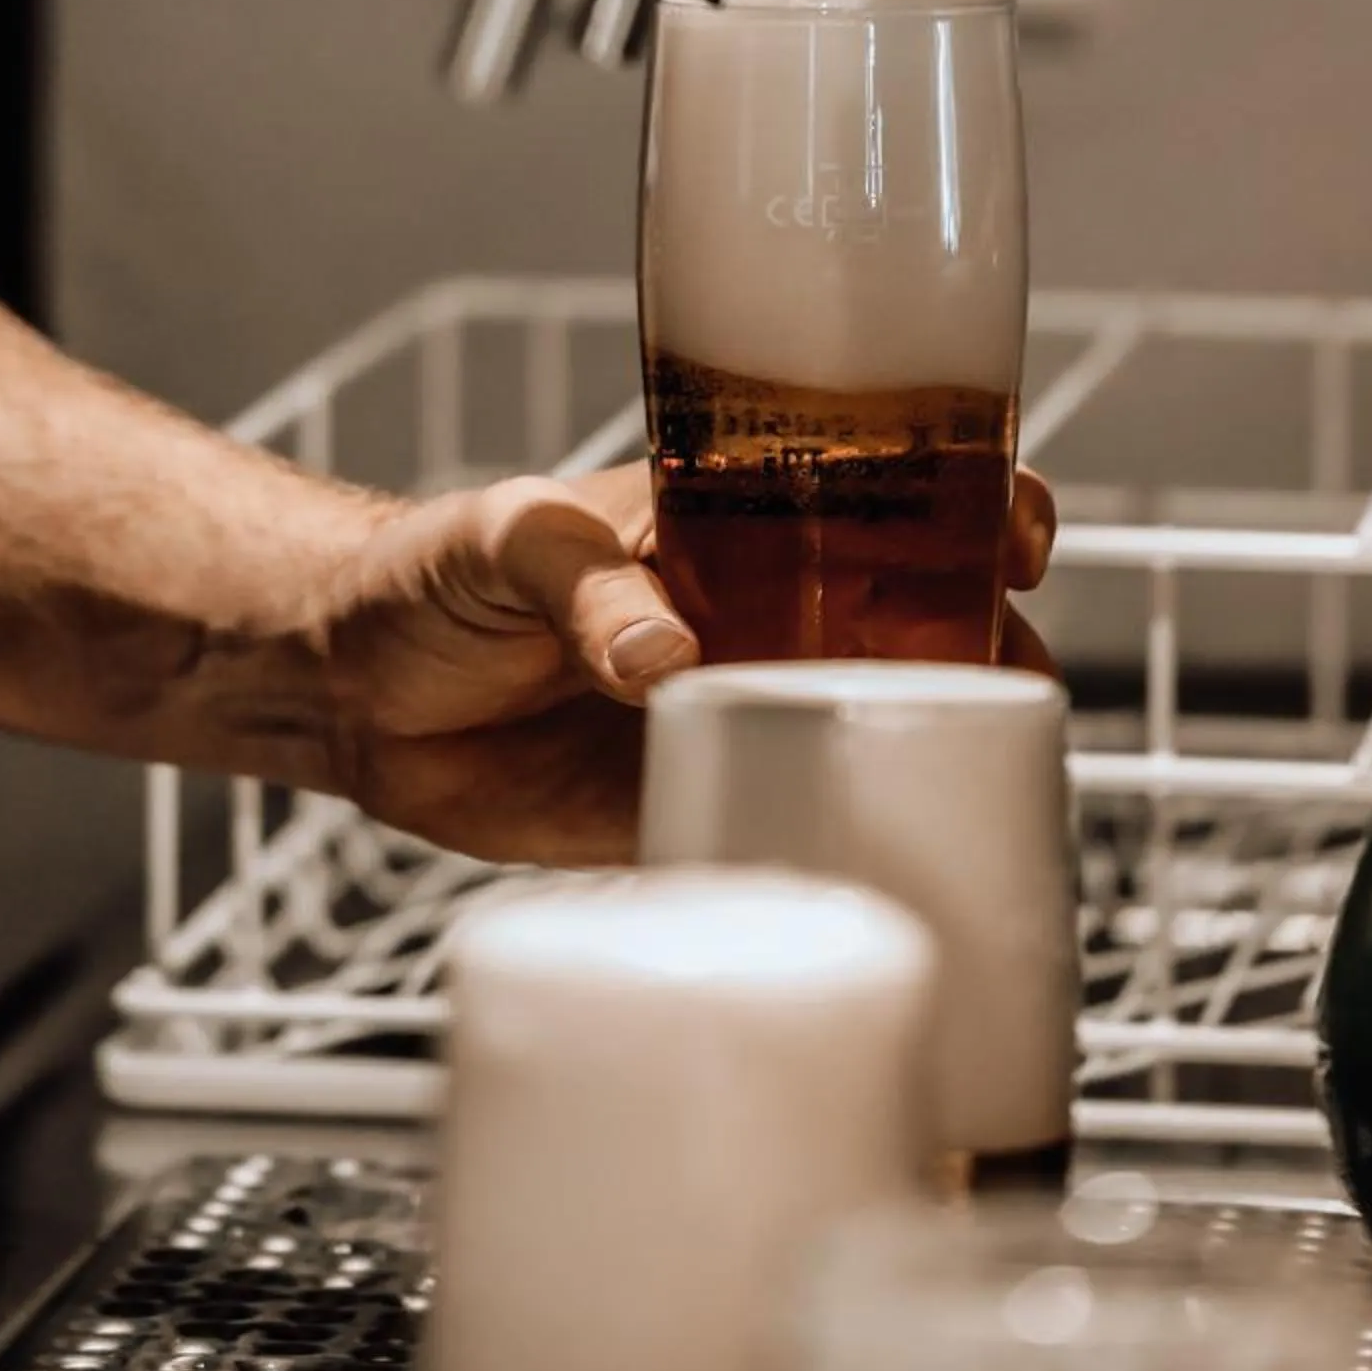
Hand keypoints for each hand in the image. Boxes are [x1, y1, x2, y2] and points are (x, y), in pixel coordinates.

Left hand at [325, 459, 1057, 867]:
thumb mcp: (505, 537)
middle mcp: (755, 615)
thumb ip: (580, 579)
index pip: (876, 492)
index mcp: (728, 524)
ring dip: (939, 756)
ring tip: (985, 787)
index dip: (968, 499)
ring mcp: (734, 715)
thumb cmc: (431, 571)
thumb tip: (661, 651)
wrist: (351, 688)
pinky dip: (845, 849)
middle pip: (913, 622)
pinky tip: (892, 878)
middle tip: (1020, 683)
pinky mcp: (690, 809)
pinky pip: (792, 829)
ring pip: (875, 731)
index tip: (1012, 530)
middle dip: (990, 644)